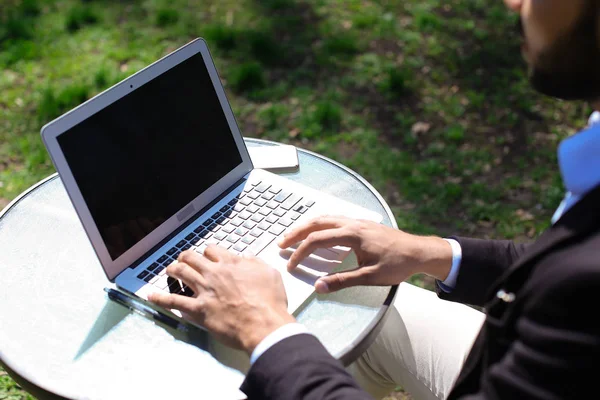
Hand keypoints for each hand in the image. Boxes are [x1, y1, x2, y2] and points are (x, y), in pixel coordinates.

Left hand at [148, 246, 294, 354]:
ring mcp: (204, 291)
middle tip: (183, 260)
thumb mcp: (270, 274)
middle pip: (192, 258)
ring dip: (173, 270)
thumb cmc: (269, 301)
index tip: (209, 256)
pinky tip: (151, 295)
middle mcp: (214, 273)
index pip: (212, 250)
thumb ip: (255, 262)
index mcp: (231, 264)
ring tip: (169, 270)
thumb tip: (247, 255)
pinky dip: (161, 298)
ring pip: (181, 273)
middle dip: (186, 257)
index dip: (209, 252)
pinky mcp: (198, 309)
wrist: (263, 324)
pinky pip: (174, 301)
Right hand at [278, 216, 452, 292]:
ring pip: (325, 218)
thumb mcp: (370, 277)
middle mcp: (352, 223)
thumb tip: (318, 286)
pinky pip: (334, 219)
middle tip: (281, 243)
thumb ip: (342, 281)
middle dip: (296, 232)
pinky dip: (319, 225)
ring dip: (306, 226)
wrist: (419, 252)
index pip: (317, 240)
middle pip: (316, 223)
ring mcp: (357, 221)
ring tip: (293, 236)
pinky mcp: (361, 224)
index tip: (290, 265)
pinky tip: (316, 232)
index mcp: (352, 235)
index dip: (300, 253)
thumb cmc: (397, 264)